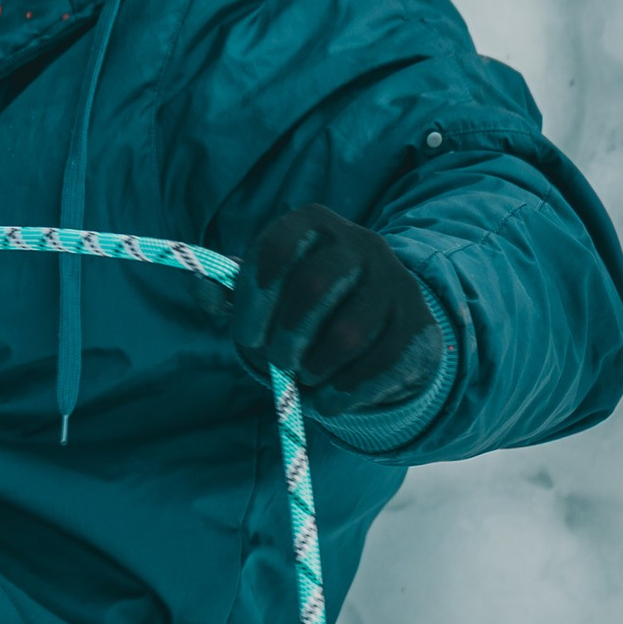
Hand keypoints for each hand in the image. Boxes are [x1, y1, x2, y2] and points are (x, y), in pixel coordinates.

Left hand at [230, 205, 446, 416]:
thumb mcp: (263, 292)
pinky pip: (381, 366)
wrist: (377, 325)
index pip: (277, 248)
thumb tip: (203, 288)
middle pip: (315, 287)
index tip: (247, 338)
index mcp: (314, 224)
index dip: (254, 299)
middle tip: (277, 362)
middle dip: (286, 337)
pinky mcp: (419, 325)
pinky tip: (328, 399)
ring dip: (315, 368)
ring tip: (306, 375)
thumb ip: (225, 291)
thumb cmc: (303, 306)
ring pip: (348, 334)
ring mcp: (397, 281)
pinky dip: (344, 393)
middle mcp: (361, 242)